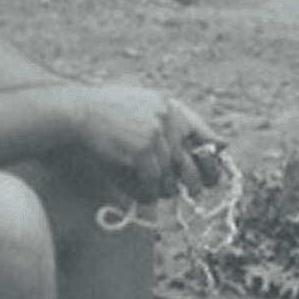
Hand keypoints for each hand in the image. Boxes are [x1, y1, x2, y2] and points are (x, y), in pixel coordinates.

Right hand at [76, 86, 215, 201]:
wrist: (77, 112)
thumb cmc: (109, 115)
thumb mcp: (144, 108)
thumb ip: (174, 123)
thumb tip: (222, 144)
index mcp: (170, 106)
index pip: (202, 133)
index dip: (211, 156)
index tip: (213, 174)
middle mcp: (167, 116)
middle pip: (189, 160)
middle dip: (193, 180)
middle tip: (194, 193)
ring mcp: (155, 132)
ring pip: (170, 174)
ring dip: (164, 188)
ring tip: (156, 191)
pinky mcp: (142, 149)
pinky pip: (152, 180)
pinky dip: (148, 190)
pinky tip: (143, 192)